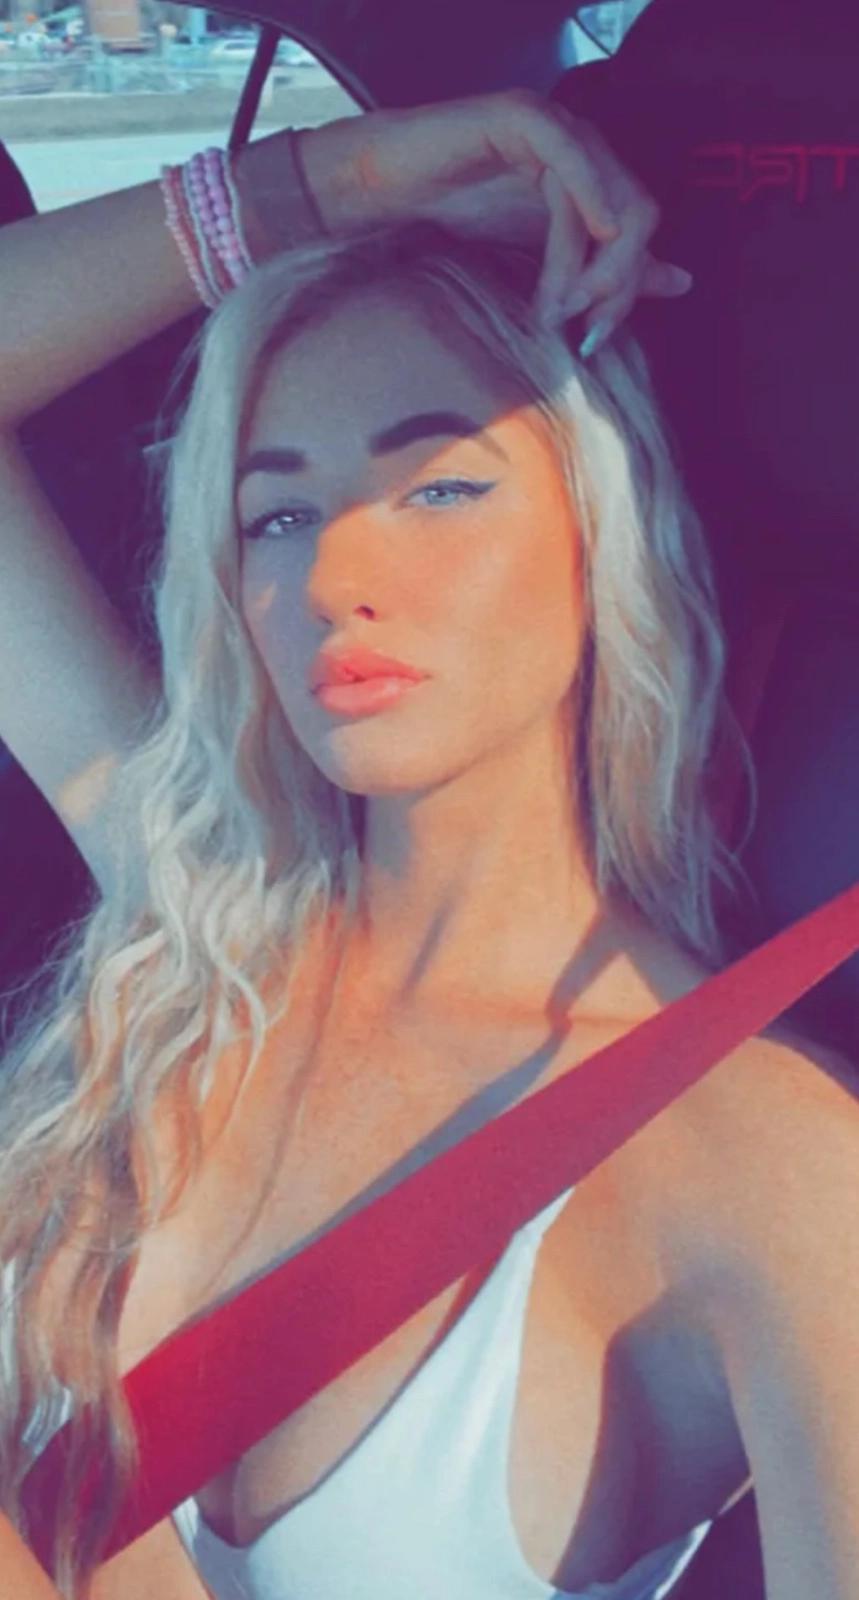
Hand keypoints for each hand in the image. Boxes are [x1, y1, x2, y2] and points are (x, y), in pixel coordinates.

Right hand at [301, 90, 691, 354]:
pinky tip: (586, 232)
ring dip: (587, 260)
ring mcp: (552, 129)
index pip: (638, 234)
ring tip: (553, 305)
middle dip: (615, 279)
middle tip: (579, 325)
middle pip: (635, 214)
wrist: (378, 201)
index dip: (628, 288)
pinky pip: (568, 153)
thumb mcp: (539, 264)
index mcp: (590, 182)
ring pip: (607, 194)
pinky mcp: (520, 116)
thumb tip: (679, 281)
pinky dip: (586, 194)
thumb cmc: (449, 228)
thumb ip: (605, 270)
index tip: (595, 339)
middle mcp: (580, 150)